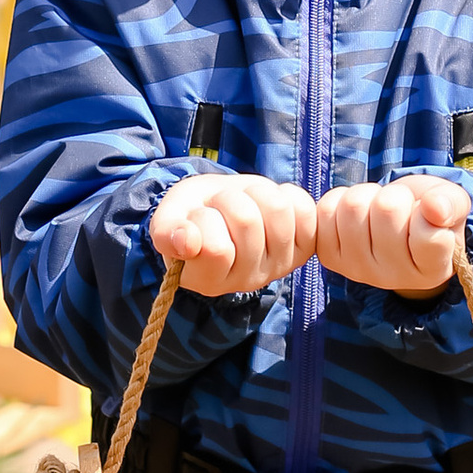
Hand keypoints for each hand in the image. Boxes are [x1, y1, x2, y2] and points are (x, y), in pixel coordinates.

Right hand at [150, 173, 317, 297]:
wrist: (218, 207)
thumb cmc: (190, 216)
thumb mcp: (168, 221)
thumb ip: (167, 233)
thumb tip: (186, 242)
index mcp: (209, 281)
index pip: (215, 248)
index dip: (203, 219)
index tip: (196, 218)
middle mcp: (248, 280)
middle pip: (247, 221)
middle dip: (227, 198)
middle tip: (218, 204)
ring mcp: (280, 264)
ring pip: (277, 208)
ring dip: (254, 191)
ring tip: (242, 200)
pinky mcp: (304, 245)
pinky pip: (304, 208)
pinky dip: (284, 192)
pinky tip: (266, 203)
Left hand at [312, 175, 470, 295]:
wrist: (396, 226)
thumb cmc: (429, 214)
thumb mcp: (452, 204)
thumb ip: (451, 204)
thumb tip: (435, 207)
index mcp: (431, 271)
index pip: (429, 235)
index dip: (429, 209)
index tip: (428, 213)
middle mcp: (393, 278)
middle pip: (387, 210)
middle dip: (395, 195)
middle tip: (401, 207)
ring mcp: (358, 270)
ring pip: (354, 206)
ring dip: (368, 195)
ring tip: (378, 208)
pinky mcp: (330, 256)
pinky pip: (327, 209)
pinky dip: (341, 198)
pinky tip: (357, 212)